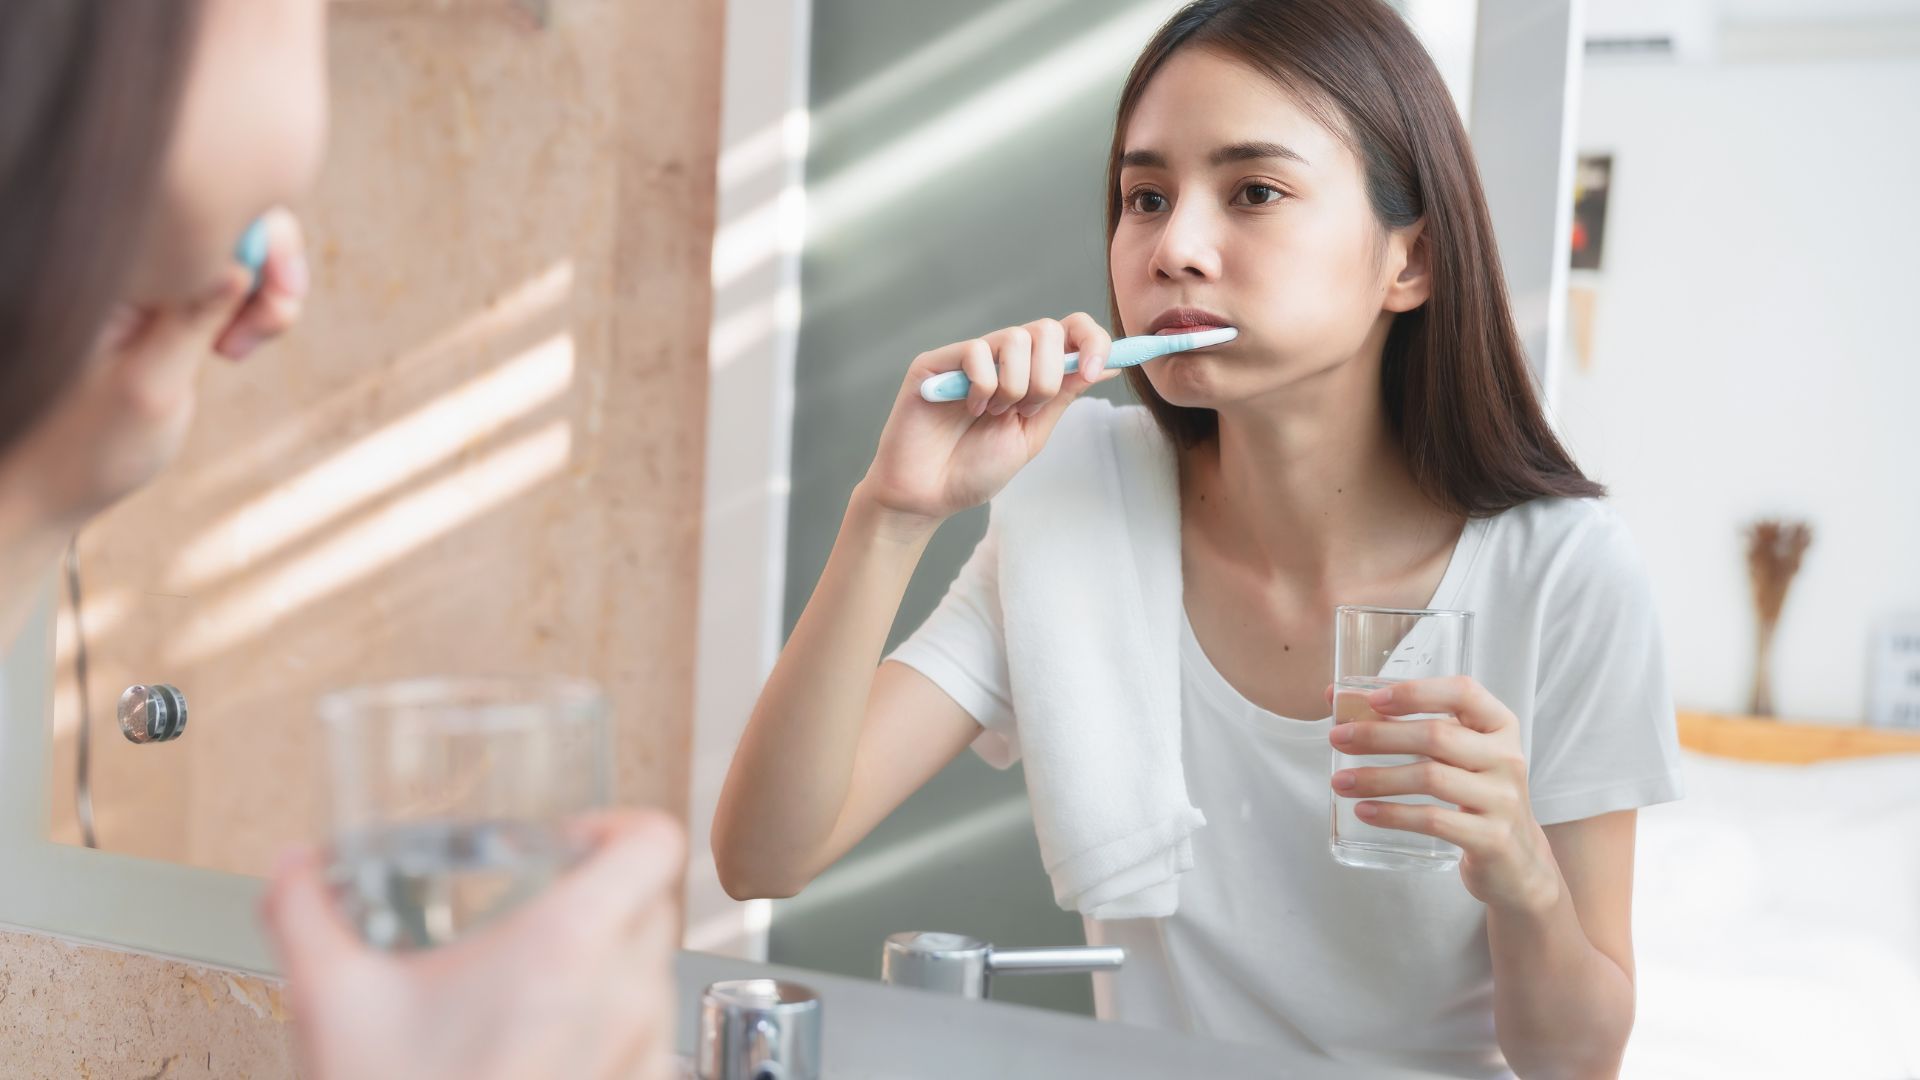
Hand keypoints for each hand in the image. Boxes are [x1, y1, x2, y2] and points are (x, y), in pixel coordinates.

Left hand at [13, 208, 307, 524]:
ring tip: (242, 349)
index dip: (259, 236)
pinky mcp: (168, 301)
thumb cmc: (86, 447)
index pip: (197, 205)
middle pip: (227, 212)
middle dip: (271, 262)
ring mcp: (150, 276)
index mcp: (103, 265)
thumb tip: (240, 260)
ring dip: (268, 291)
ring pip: (237, 245)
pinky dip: (254, 306)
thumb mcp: (149, 387)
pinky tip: (235, 348)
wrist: (54, 485)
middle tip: (275, 325)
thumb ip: (191, 320)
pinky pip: (230, 276)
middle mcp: (126, 257)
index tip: (277, 301)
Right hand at [263, 811, 686, 1079]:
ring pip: (652, 970)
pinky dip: (611, 1027)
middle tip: (538, 910)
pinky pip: (648, 1037)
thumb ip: (305, 916)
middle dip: (602, 893)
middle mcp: (624, 992)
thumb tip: (290, 867)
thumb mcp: (335, 1004)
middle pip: (652, 900)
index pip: (653, 841)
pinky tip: (547, 1045)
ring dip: (608, 963)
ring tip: (534, 986)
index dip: (619, 824)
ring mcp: (643, 1050)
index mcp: (567, 945)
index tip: (573, 841)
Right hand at [858, 313, 1116, 529]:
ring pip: (1015, 339)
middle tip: (1025, 412)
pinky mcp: (938, 362)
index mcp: (1029, 371)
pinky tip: (967, 409)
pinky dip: (982, 388)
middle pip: (1047, 329)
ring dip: (1014, 387)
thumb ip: (1064, 395)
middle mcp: (1001, 357)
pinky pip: (977, 353)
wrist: (929, 495)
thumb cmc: (975, 469)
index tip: (1093, 371)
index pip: (1070, 330)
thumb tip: (1109, 365)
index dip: (1092, 341)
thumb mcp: (1032, 433)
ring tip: (992, 415)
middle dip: (1047, 378)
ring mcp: (969, 356)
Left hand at [1329, 677, 1561, 912]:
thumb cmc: (1474, 793)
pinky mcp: (1491, 838)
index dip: (1416, 692)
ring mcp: (1503, 799)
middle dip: (1379, 735)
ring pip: (1431, 778)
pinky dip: (1393, 815)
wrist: (1517, 860)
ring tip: (1341, 782)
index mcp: (1499, 726)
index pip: (1462, 693)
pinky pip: (1434, 820)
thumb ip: (1409, 723)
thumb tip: (1337, 698)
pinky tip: (1365, 811)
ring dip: (1378, 778)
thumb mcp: (1458, 754)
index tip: (1373, 699)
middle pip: (1437, 736)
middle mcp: (1507, 757)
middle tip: (1337, 738)